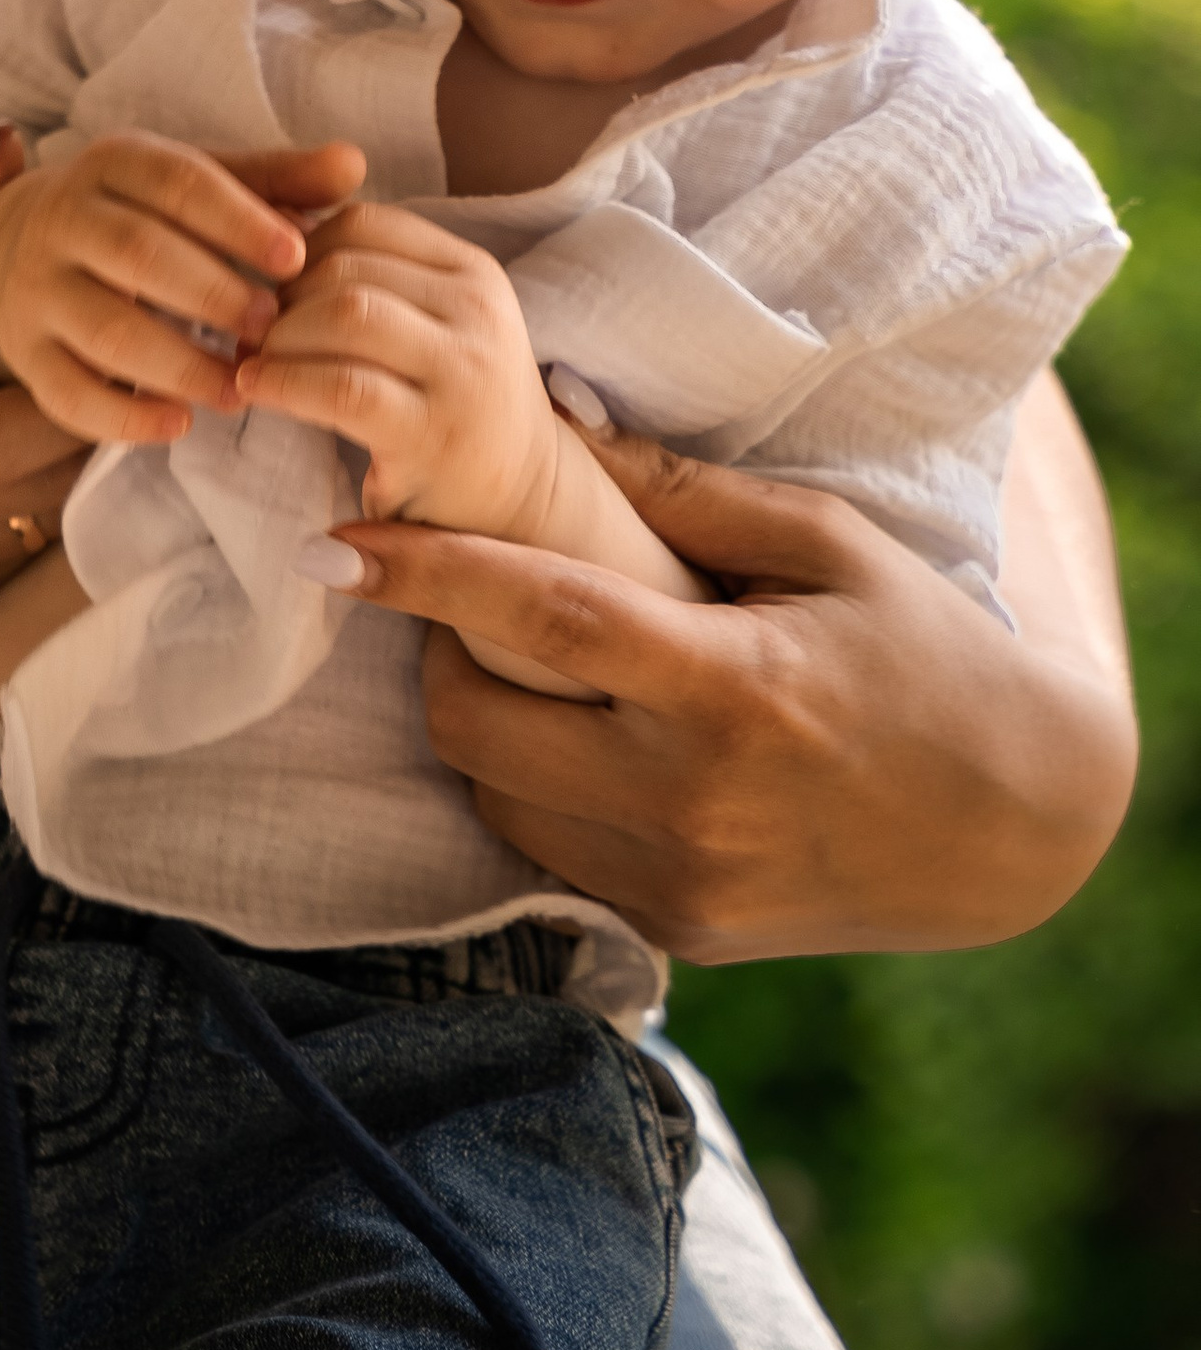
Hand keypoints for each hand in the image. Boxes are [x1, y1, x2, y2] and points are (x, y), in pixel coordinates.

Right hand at [0, 135, 356, 444]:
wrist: (23, 251)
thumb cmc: (145, 218)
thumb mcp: (202, 185)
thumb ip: (278, 180)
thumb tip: (353, 164)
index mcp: (115, 163)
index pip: (177, 183)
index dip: (239, 220)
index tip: (299, 256)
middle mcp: (65, 219)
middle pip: (137, 255)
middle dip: (213, 295)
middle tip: (274, 328)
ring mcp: (38, 290)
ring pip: (106, 331)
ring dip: (180, 365)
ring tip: (240, 389)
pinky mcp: (26, 355)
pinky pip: (70, 395)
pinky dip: (125, 418)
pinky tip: (180, 424)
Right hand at [0, 144, 86, 627]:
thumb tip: (3, 150)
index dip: (61, 401)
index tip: (112, 338)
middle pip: (24, 489)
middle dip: (96, 419)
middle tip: (131, 348)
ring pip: (36, 525)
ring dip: (81, 457)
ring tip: (98, 384)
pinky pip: (19, 552)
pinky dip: (44, 494)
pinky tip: (35, 438)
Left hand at [233, 201, 557, 534]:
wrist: (519, 498)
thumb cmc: (451, 403)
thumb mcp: (433, 325)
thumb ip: (374, 279)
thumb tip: (276, 228)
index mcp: (472, 271)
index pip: (365, 223)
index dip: (299, 249)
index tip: (269, 285)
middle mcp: (477, 310)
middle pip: (346, 268)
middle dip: (280, 295)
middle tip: (245, 328)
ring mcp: (463, 371)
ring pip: (346, 314)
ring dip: (279, 335)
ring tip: (249, 359)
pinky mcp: (435, 434)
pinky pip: (342, 387)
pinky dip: (285, 381)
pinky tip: (256, 389)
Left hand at [318, 423, 1139, 959]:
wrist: (1015, 826)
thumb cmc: (922, 651)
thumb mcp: (827, 542)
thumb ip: (683, 491)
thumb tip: (555, 416)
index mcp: (731, 687)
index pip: (540, 621)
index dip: (426, 576)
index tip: (333, 543)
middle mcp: (690, 800)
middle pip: (479, 724)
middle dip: (435, 649)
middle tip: (456, 591)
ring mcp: (678, 881)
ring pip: (492, 797)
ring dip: (477, 722)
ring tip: (522, 661)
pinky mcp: (676, 933)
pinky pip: (544, 853)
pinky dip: (529, 789)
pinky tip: (577, 737)